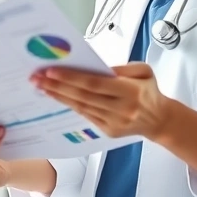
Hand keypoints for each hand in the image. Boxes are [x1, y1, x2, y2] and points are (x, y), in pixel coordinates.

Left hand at [31, 62, 170, 139]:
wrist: (159, 119)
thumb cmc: (148, 90)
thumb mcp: (143, 71)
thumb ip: (120, 68)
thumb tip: (93, 66)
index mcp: (131, 91)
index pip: (95, 83)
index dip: (71, 78)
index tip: (51, 71)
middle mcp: (121, 109)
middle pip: (83, 96)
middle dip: (57, 86)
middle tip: (37, 77)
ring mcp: (114, 122)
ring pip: (81, 107)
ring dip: (59, 96)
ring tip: (41, 86)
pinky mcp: (108, 131)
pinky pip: (85, 116)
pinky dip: (70, 105)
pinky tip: (57, 96)